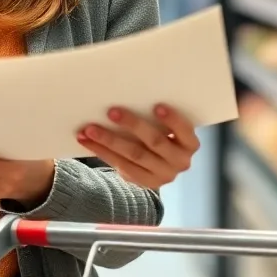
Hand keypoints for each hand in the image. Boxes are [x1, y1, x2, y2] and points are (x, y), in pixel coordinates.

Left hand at [77, 104, 198, 189]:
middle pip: (155, 141)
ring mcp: (163, 175)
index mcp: (189, 144)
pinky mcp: (144, 183)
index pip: (184, 131)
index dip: (173, 120)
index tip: (157, 106)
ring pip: (134, 155)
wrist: (159, 167)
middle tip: (112, 111)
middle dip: (132, 125)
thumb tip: (125, 94)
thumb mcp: (167, 128)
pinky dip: (102, 152)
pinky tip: (87, 141)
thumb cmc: (162, 136)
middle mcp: (180, 162)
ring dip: (109, 140)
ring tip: (90, 129)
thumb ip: (156, 118)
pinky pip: (121, 166)